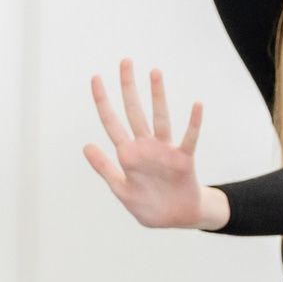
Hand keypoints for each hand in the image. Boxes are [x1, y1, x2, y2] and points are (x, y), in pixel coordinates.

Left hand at [82, 61, 213, 229]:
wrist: (176, 219)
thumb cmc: (148, 206)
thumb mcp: (122, 190)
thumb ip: (105, 168)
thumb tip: (86, 145)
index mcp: (127, 155)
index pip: (111, 122)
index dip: (102, 101)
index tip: (95, 78)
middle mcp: (145, 147)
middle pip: (134, 111)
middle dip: (128, 87)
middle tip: (125, 61)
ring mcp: (165, 151)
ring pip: (159, 118)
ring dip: (157, 96)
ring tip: (154, 72)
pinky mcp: (183, 159)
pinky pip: (189, 138)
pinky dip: (193, 122)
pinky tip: (196, 105)